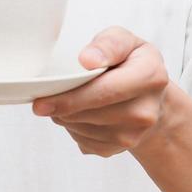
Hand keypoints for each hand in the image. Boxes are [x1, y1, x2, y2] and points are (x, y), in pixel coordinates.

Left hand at [31, 27, 171, 156]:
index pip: (106, 91)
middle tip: (44, 99)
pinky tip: (78, 113)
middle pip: (90, 114)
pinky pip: (81, 141)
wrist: (150, 98)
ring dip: (65, 116)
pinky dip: (72, 128)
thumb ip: (108, 44)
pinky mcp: (116, 150)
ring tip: (68, 100)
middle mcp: (146, 112)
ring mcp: (133, 136)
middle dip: (62, 106)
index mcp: (151, 77)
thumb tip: (88, 60)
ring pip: (81, 129)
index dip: (70, 97)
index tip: (40, 102)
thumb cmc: (131, 63)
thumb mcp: (125, 40)